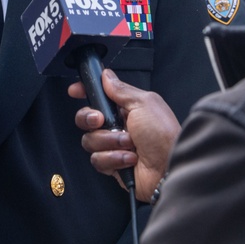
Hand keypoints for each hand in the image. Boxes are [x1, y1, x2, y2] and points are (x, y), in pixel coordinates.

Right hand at [69, 69, 180, 201]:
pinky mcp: (112, 165)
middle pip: (86, 118)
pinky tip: (129, 159)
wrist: (169, 167)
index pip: (100, 96)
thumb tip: (107, 75)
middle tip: (100, 120)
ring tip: (129, 144)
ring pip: (90, 140)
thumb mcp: (144, 103)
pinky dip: (114, 158)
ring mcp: (114, 146)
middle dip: (89, 118)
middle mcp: (118, 125)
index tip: (75, 90)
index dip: (85, 92)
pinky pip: (98, 159)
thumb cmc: (163, 134)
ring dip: (109, 141)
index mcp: (126, 108)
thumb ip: (121, 89)